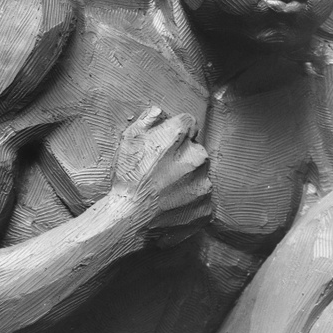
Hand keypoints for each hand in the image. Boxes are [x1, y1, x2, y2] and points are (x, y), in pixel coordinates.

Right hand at [112, 106, 211, 246]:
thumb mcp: (129, 140)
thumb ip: (148, 120)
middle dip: (182, 160)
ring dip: (187, 183)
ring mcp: (204, 186)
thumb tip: (159, 112)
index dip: (176, 135)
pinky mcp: (205, 209)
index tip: (165, 147)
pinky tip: (170, 207)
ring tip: (165, 193)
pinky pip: (201, 203)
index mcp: (180, 136)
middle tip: (161, 174)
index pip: (188, 124)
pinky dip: (188, 204)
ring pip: (200, 178)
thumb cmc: (127, 178)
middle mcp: (198, 157)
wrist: (128, 219)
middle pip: (196, 152)